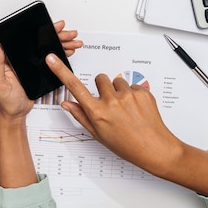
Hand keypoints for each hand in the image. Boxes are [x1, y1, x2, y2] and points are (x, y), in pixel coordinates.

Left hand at [0, 21, 80, 187]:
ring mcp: (31, 63)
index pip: (25, 38)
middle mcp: (21, 57)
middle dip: (55, 35)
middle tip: (67, 32)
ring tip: (73, 41)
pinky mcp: (39, 70)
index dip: (39, 30)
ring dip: (61, 42)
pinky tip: (69, 50)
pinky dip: (61, 53)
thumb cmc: (5, 100)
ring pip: (47, 48)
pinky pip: (51, 58)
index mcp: (10, 57)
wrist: (15, 113)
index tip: (51, 27)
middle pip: (39, 40)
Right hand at [45, 53, 207, 195]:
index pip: (74, 87)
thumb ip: (81, 115)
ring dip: (119, 91)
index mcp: (97, 112)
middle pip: (100, 79)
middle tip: (110, 103)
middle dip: (103, 88)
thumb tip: (67, 103)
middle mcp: (111, 101)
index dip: (61, 71)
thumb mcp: (98, 134)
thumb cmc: (126, 145)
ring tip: (125, 109)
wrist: (155, 149)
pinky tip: (136, 109)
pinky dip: (133, 95)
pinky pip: (133, 86)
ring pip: (117, 82)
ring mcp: (128, 95)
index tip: (52, 59)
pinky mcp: (142, 92)